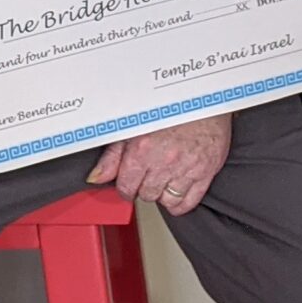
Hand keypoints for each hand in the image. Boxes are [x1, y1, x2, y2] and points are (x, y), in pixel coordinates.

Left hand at [86, 115, 231, 215]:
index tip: (130, 180)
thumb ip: (113, 155)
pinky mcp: (205, 173)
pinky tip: (177, 188)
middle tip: (149, 172)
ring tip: (164, 178)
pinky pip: (188, 203)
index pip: (126, 187)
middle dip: (145, 187)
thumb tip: (96, 177)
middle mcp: (163, 162)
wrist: (203, 99)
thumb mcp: (134, 126)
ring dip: (162, 194)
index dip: (126, 185)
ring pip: (166, 201)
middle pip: (146, 195)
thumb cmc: (170, 109)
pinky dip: (180, 202)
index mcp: (142, 149)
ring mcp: (186, 169)